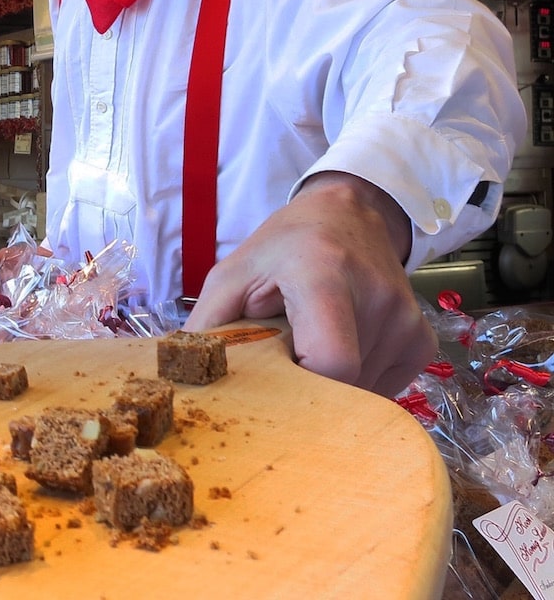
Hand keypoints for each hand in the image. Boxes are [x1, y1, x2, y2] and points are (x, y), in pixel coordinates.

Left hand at [183, 172, 436, 396]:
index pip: (332, 363)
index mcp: (324, 274)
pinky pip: (387, 386)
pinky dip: (360, 378)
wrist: (349, 213)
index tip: (278, 376)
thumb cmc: (283, 246)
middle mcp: (376, 297)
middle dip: (312, 387)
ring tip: (314, 339)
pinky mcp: (422, 338)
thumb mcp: (233, 272)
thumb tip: (183, 381)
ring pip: (365, 392)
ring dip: (334, 381)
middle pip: (346, 385)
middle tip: (289, 357)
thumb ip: (207, 324)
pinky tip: (342, 342)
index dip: (303, 387)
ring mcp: (406, 319)